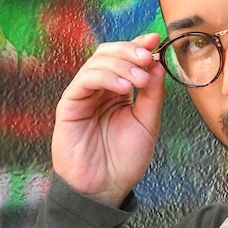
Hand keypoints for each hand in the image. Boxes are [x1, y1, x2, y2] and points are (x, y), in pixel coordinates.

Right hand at [51, 33, 165, 207]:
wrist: (106, 188)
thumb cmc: (125, 159)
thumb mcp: (148, 122)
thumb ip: (153, 94)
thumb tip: (159, 63)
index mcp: (118, 91)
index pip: (125, 58)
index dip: (138, 45)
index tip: (155, 39)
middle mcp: (100, 89)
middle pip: (108, 53)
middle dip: (130, 51)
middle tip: (148, 58)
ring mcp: (83, 96)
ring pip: (97, 62)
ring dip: (121, 64)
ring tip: (140, 79)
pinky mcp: (69, 105)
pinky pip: (84, 80)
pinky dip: (106, 77)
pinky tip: (124, 87)